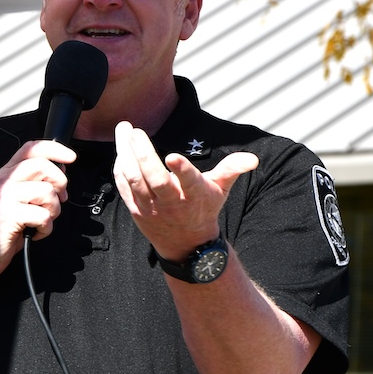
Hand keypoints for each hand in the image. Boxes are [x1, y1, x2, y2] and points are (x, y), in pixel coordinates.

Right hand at [0, 140, 76, 281]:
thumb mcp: (14, 199)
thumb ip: (32, 183)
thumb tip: (59, 171)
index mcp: (5, 174)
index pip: (30, 149)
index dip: (54, 149)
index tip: (71, 157)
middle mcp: (3, 181)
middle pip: (42, 166)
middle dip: (59, 183)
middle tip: (57, 199)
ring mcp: (4, 197)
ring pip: (47, 192)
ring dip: (53, 210)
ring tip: (41, 220)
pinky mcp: (8, 216)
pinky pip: (43, 216)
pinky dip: (46, 228)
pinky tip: (35, 231)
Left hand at [113, 121, 257, 260]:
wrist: (185, 244)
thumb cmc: (203, 208)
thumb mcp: (220, 189)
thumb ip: (231, 170)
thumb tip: (253, 158)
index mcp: (193, 195)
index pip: (188, 181)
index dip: (181, 169)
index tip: (172, 156)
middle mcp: (171, 202)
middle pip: (154, 178)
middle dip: (143, 154)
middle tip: (136, 131)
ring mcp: (150, 207)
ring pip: (134, 179)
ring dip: (125, 154)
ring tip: (123, 129)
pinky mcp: (136, 209)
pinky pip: (123, 186)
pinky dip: (120, 167)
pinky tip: (121, 149)